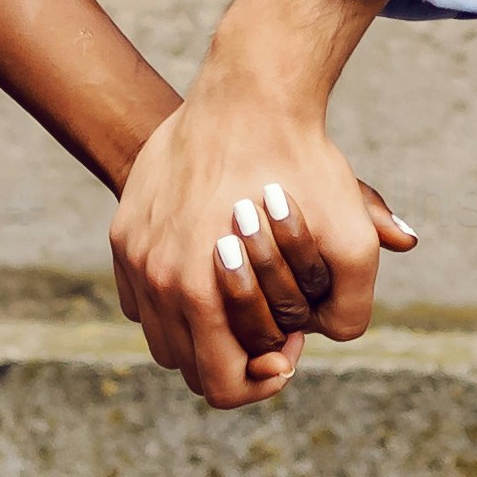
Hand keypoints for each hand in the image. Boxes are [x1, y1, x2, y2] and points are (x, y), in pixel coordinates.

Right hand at [107, 75, 418, 409]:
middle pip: (187, 364)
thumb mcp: (352, 238)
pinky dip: (173, 299)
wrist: (249, 91)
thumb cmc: (300, 165)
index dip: (260, 382)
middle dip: (232, 356)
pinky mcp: (124, 229)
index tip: (287, 353)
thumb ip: (352, 305)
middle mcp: (156, 278)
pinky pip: (140, 293)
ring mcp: (134, 253)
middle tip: (272, 326)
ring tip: (244, 304)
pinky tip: (213, 274)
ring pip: (160, 331)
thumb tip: (326, 336)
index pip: (220, 385)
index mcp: (200, 293)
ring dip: (201, 331)